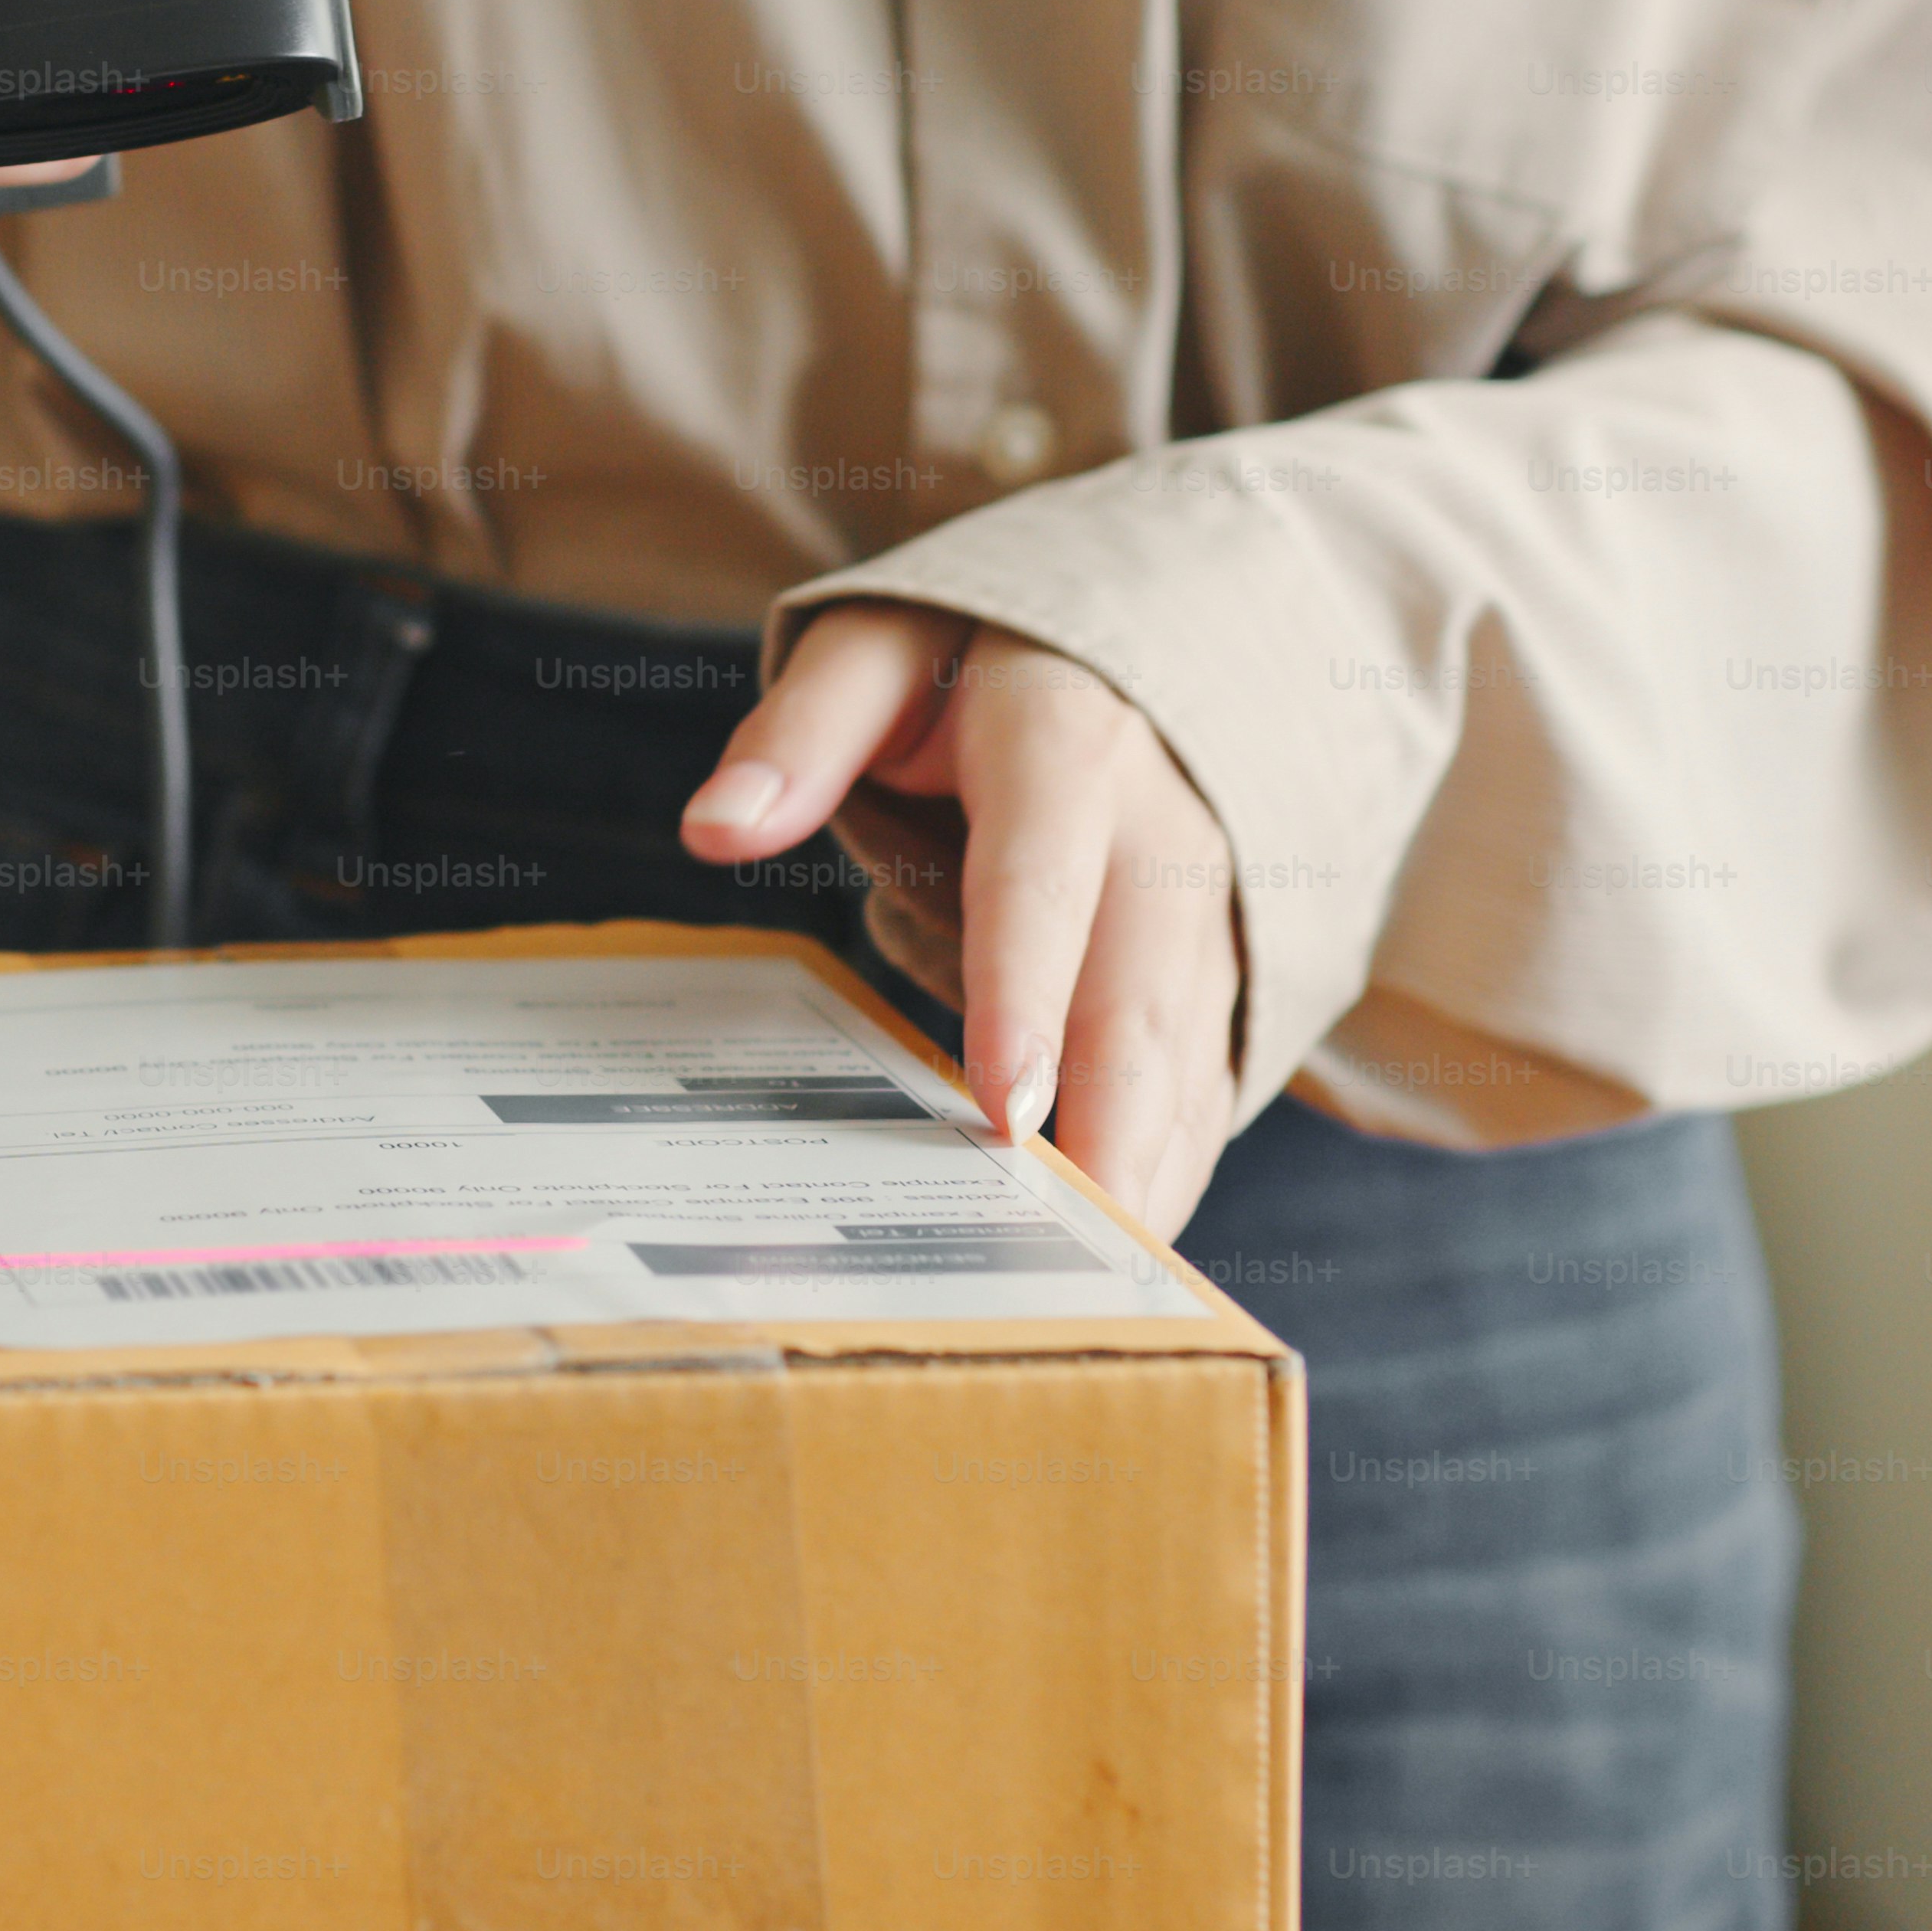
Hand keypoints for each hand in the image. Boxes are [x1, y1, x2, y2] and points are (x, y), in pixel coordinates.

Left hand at [680, 606, 1243, 1237]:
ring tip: (1104, 1288)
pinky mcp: (1218, 965)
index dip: (1029, 997)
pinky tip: (1134, 1249)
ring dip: (1151, 1167)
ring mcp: (1204, 908)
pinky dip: (1177, 1163)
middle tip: (1068, 1250)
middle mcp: (1158, 832)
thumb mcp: (876, 648)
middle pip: (1141, 996)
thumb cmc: (975, 661)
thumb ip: (800, 731)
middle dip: (1114, 1127)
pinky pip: (1207, 1077)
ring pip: (1189, 1053)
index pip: (1043, 881)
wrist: (1129, 641)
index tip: (1006, 1110)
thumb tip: (713, 827)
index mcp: (1067, 745)